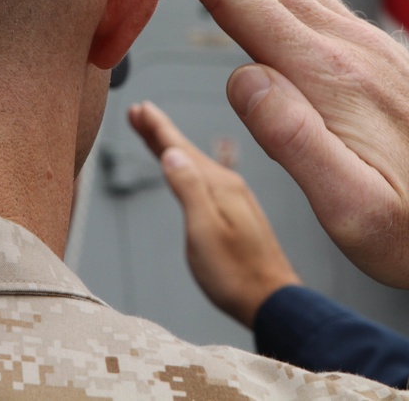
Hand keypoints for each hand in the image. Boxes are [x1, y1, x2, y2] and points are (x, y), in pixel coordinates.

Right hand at [129, 101, 300, 327]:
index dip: (158, 128)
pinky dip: (186, 166)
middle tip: (138, 113)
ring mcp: (234, 198)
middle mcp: (229, 185)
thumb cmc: (236, 274)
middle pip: (187, 151)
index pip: (182, 149)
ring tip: (153, 134)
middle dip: (161, 131)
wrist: (270, 300)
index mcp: (220, 186)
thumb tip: (172, 154)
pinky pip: (203, 177)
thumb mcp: (203, 232)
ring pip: (195, 163)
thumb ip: (188, 189)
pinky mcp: (235, 212)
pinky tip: (184, 169)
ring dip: (171, 147)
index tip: (140, 109)